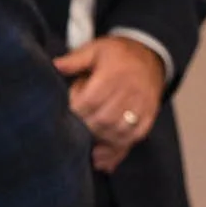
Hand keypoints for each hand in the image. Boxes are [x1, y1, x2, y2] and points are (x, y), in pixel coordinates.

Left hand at [53, 35, 165, 175]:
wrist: (150, 56)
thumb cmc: (118, 54)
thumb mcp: (96, 49)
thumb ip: (75, 59)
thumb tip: (54, 65)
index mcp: (114, 74)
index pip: (91, 100)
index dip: (76, 111)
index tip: (65, 116)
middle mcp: (130, 91)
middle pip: (104, 119)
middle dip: (86, 128)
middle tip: (72, 132)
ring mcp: (142, 106)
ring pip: (118, 132)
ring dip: (99, 141)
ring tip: (85, 144)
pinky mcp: (149, 116)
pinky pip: (134, 138)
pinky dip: (116, 150)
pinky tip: (100, 157)